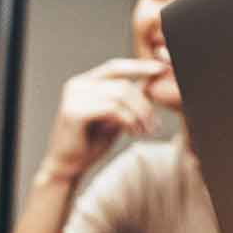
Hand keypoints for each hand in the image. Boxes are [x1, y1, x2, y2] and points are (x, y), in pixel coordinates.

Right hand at [40, 58, 167, 181]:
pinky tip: (133, 133)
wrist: (69, 165)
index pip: (115, 66)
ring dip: (140, 115)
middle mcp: (77, 85)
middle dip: (145, 105)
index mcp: (85, 82)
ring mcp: (73, 97)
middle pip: (123, 84)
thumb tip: (153, 79)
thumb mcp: (116, 115)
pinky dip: (129, 121)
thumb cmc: (92, 141)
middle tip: (155, 126)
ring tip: (145, 131)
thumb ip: (129, 97)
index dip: (140, 66)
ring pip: (121, 95)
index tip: (163, 68)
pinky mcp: (74, 112)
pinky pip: (113, 109)